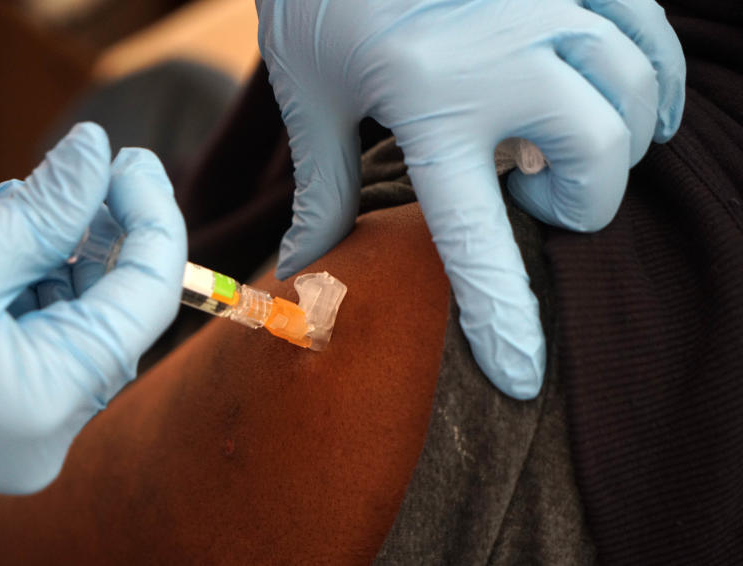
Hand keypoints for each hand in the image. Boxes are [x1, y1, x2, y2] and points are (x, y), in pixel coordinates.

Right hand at [0, 124, 186, 497]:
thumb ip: (43, 208)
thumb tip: (97, 155)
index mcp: (46, 403)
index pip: (145, 300)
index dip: (151, 220)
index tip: (132, 160)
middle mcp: (45, 435)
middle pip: (109, 315)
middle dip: (96, 237)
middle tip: (73, 175)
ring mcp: (16, 437)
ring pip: (71, 328)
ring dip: (57, 260)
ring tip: (17, 206)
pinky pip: (35, 349)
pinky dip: (28, 294)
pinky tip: (1, 247)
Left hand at [257, 0, 684, 398]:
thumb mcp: (307, 90)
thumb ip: (321, 185)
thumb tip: (305, 270)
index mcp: (428, 102)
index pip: (476, 237)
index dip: (504, 316)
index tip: (524, 376)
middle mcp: (504, 58)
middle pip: (598, 159)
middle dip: (582, 202)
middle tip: (536, 197)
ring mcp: (550, 3)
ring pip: (638, 95)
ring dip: (620, 140)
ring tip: (572, 143)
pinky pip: (651, 30)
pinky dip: (652, 74)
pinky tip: (622, 89)